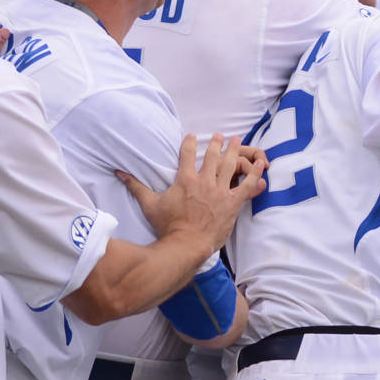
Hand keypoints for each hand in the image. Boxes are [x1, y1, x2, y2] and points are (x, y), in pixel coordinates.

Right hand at [118, 134, 266, 249]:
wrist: (186, 244)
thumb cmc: (167, 226)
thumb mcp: (150, 204)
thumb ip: (136, 186)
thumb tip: (118, 173)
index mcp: (185, 179)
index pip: (187, 154)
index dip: (190, 143)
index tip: (192, 136)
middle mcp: (204, 181)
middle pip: (212, 156)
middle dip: (217, 143)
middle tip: (221, 135)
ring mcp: (220, 191)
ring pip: (230, 165)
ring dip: (234, 151)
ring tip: (237, 141)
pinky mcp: (233, 203)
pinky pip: (248, 185)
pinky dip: (255, 173)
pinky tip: (261, 163)